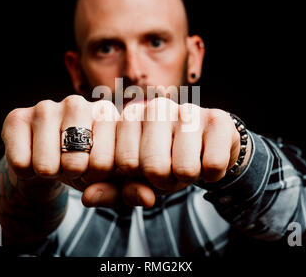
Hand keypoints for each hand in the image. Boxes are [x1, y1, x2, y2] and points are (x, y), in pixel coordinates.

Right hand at [2, 95, 122, 206]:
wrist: (53, 160)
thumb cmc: (88, 165)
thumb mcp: (110, 177)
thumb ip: (114, 190)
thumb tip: (91, 197)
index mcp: (107, 113)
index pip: (107, 161)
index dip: (100, 177)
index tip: (97, 169)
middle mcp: (78, 103)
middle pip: (76, 163)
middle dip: (75, 175)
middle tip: (74, 166)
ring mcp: (46, 107)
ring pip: (45, 165)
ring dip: (50, 173)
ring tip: (55, 161)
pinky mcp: (17, 117)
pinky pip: (20, 163)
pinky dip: (26, 172)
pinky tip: (34, 157)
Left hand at [116, 97, 248, 206]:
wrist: (206, 147)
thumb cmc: (163, 162)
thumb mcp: (134, 179)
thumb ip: (110, 190)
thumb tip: (88, 198)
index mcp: (128, 117)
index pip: (120, 163)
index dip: (134, 180)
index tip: (141, 174)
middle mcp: (155, 107)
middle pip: (153, 167)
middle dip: (162, 181)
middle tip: (168, 171)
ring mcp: (187, 110)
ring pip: (184, 169)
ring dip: (188, 178)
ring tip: (187, 164)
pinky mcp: (217, 119)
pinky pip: (212, 165)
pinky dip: (211, 174)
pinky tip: (206, 159)